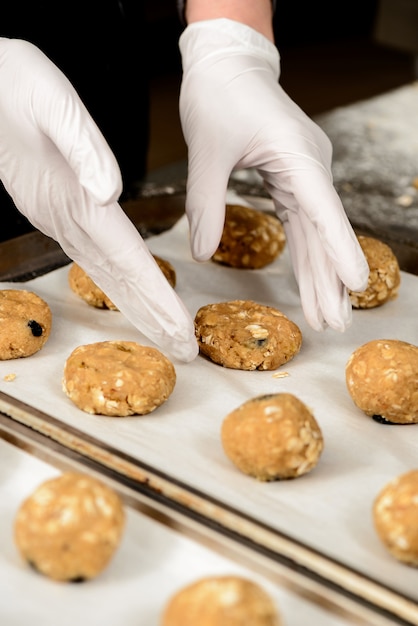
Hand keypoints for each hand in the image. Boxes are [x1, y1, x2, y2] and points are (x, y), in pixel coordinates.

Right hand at [0, 38, 196, 360]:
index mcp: (75, 199)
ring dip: (139, 308)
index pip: (127, 261)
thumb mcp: (51, 101)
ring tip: (168, 335)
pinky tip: (132, 295)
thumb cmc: (16, 84)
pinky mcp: (54, 210)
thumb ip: (82, 147)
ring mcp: (58, 218)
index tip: (182, 330)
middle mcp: (67, 219)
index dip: (157, 298)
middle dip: (153, 317)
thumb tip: (110, 193)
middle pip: (119, 280)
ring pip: (106, 275)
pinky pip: (93, 258)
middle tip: (185, 350)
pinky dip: (118, 283)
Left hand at [179, 19, 368, 331]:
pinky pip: (303, 221)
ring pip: (316, 231)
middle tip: (336, 322)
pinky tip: (313, 280)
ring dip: (321, 273)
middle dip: (330, 278)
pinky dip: (307, 252)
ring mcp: (306, 171)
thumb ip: (205, 203)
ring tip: (327, 314)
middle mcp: (311, 165)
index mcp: (296, 154)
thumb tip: (202, 253)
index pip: (323, 209)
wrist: (228, 64)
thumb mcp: (206, 149)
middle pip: (325, 230)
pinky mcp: (294, 176)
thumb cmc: (218, 95)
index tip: (356, 284)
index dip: (340, 249)